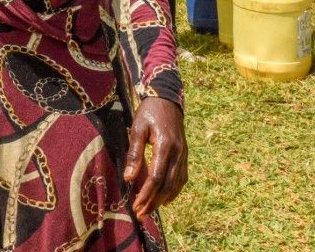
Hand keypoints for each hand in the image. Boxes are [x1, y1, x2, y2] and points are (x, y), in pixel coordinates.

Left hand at [123, 95, 186, 218]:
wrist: (167, 100)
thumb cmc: (149, 113)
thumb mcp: (137, 128)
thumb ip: (134, 153)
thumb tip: (130, 178)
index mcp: (165, 145)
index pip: (156, 177)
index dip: (146, 194)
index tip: (136, 206)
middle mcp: (178, 153)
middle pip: (167, 185)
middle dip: (154, 202)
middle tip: (141, 214)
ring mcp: (184, 155)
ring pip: (176, 184)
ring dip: (163, 200)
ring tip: (150, 210)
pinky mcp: (185, 155)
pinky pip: (182, 178)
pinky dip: (174, 191)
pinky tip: (165, 199)